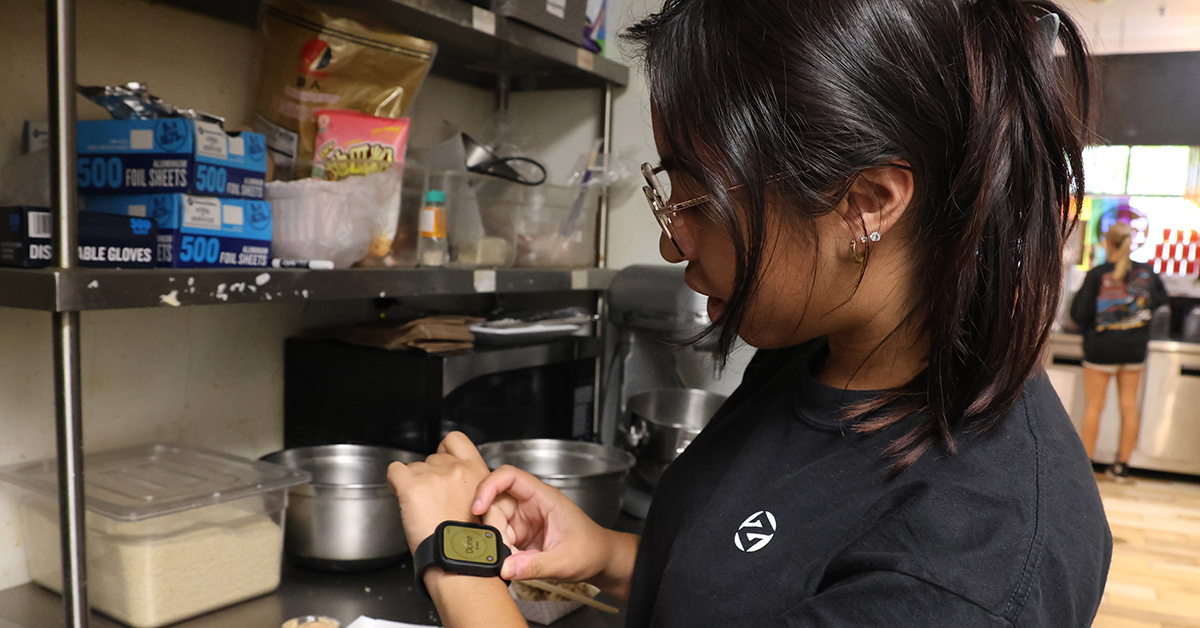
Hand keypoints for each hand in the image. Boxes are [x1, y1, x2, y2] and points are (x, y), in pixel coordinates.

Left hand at [388, 431, 491, 554]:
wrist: (457, 558)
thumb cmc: (469, 541)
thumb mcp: (483, 506)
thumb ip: (469, 487)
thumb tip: (450, 483)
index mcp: (477, 472)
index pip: (456, 440)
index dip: (444, 450)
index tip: (440, 463)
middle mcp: (457, 469)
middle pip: (432, 458)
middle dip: (429, 475)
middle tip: (429, 498)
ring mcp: (434, 475)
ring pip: (414, 467)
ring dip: (414, 483)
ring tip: (419, 506)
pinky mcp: (412, 486)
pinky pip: (395, 470)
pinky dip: (393, 480)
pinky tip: (399, 493)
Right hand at [471, 465, 620, 585]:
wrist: (600, 561)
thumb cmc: (591, 550)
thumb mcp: (565, 561)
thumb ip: (535, 565)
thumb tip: (505, 568)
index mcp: (544, 497)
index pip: (509, 476)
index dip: (488, 486)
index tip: (478, 507)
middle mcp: (530, 504)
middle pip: (495, 503)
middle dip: (492, 527)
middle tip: (502, 551)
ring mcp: (523, 519)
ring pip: (494, 523)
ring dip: (496, 543)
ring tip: (513, 561)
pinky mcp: (519, 535)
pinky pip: (499, 539)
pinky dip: (500, 553)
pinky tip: (512, 563)